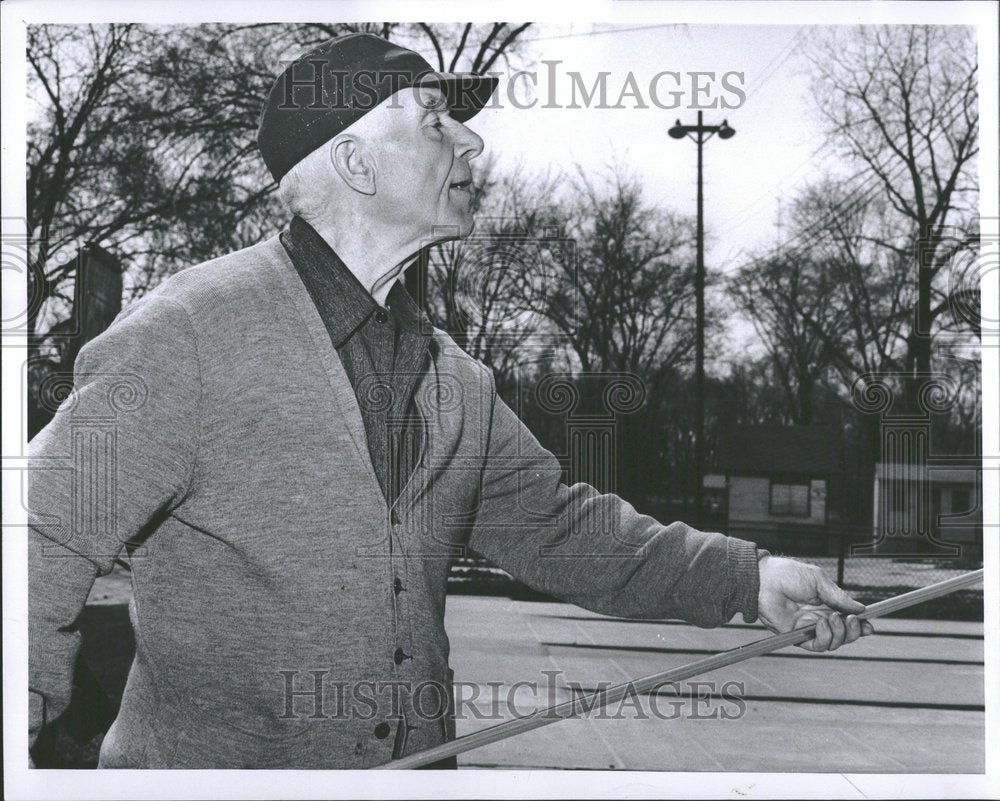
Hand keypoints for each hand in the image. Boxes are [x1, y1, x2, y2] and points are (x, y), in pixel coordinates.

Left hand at [757, 555, 873, 651]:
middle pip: (844, 634)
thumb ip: (839, 597)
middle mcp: (819, 617)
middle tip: (852, 620)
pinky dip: (825, 637)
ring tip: (833, 618)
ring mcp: (808, 628)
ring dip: (840, 633)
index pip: (847, 619)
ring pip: (834, 642)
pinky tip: (822, 623)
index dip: (860, 625)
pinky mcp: (797, 636)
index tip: (870, 626)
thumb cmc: (788, 574)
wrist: (764, 580)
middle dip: (854, 631)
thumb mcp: (819, 581)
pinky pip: (817, 645)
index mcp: (826, 604)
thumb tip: (861, 609)